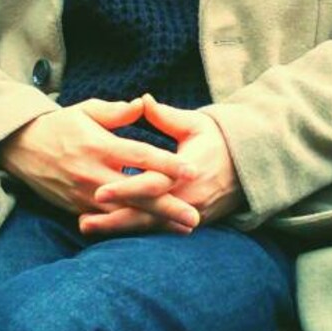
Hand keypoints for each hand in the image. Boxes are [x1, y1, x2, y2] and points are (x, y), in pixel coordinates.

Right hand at [0, 96, 200, 234]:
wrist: (21, 148)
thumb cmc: (60, 125)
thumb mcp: (86, 109)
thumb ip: (115, 111)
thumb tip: (142, 104)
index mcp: (99, 145)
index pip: (140, 156)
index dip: (167, 164)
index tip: (192, 170)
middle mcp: (93, 173)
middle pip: (137, 193)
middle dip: (167, 207)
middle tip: (195, 217)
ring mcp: (84, 194)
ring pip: (125, 212)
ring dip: (154, 222)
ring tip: (181, 229)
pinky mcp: (76, 208)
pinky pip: (107, 220)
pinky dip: (130, 227)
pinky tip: (152, 233)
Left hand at [78, 93, 245, 236]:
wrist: (249, 167)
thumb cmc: (218, 140)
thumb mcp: (196, 124)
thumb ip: (166, 116)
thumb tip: (142, 100)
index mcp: (188, 171)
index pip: (152, 184)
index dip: (125, 189)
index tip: (99, 191)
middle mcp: (189, 197)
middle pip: (146, 213)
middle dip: (114, 219)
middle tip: (82, 221)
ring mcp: (191, 213)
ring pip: (150, 226)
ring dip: (119, 228)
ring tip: (87, 226)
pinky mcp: (190, 223)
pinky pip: (159, 229)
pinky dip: (134, 230)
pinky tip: (110, 229)